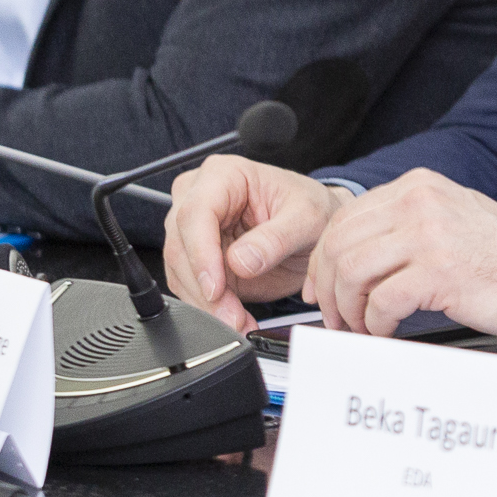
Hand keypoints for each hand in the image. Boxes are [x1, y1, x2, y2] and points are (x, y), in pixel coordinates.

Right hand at [161, 156, 342, 331]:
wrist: (316, 225)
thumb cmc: (310, 209)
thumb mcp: (308, 218)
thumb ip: (275, 239)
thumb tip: (240, 262)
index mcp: (224, 174)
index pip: (196, 213)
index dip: (201, 254)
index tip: (216, 287)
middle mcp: (200, 197)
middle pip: (180, 246)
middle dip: (204, 289)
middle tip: (232, 317)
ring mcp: (194, 228)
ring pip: (180, 271)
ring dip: (206, 304)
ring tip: (238, 321)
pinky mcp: (197, 257)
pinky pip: (190, 286)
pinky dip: (209, 308)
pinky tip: (234, 318)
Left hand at [305, 168, 496, 342]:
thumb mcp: (452, 220)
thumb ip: (406, 227)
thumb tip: (354, 260)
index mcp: (419, 187)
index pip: (344, 219)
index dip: (323, 261)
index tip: (322, 289)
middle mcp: (420, 202)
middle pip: (339, 244)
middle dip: (328, 290)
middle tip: (336, 318)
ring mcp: (431, 234)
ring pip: (352, 271)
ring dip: (348, 310)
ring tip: (360, 329)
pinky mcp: (442, 271)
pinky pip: (382, 301)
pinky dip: (375, 324)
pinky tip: (386, 332)